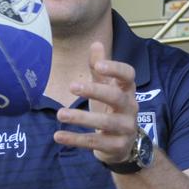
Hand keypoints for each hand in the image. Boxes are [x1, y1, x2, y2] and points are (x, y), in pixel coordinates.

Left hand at [53, 42, 140, 164]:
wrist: (124, 145)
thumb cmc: (111, 110)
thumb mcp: (106, 88)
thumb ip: (99, 69)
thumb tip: (95, 43)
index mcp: (128, 90)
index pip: (128, 75)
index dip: (115, 69)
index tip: (98, 65)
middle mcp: (130, 108)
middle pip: (116, 97)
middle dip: (95, 91)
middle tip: (71, 86)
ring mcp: (125, 128)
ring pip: (105, 122)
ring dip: (81, 118)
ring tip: (60, 114)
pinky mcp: (116, 146)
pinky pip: (95, 142)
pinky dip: (75, 139)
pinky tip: (58, 136)